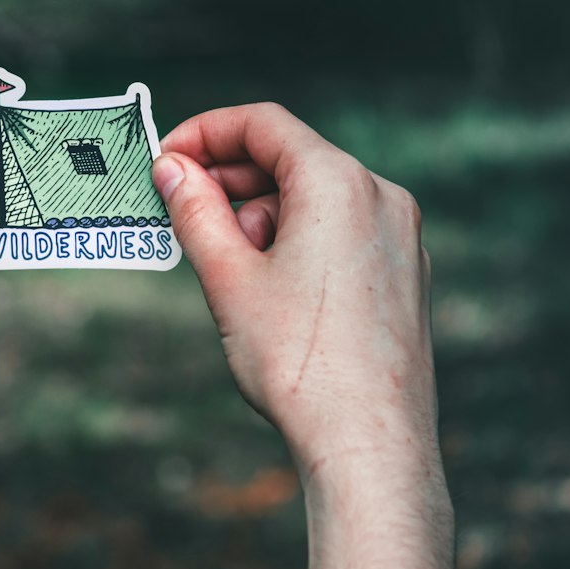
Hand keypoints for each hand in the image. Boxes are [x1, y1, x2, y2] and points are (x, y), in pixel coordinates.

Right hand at [152, 103, 439, 494]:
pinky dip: (297, 238)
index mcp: (339, 183)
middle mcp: (381, 196)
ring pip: (316, 197)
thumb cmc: (298, 363)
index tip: (165, 160)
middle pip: (292, 157)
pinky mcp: (404, 272)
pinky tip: (268, 285)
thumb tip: (173, 168)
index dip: (205, 133)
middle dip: (229, 179)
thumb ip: (195, 210)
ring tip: (226, 265)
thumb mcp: (228, 278)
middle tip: (180, 210)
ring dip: (261, 213)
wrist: (369, 444)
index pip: (264, 124)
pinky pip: (342, 230)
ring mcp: (400, 235)